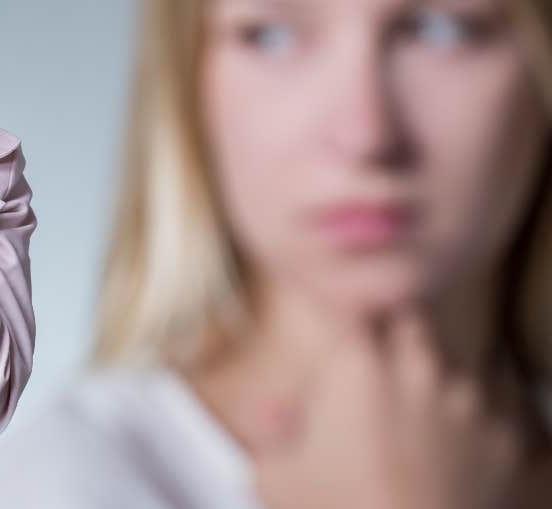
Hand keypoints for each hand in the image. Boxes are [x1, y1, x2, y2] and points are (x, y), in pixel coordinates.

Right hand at [252, 311, 520, 508]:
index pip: (357, 303)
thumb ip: (271, 432)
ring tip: (417, 420)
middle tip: (378, 370)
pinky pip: (497, 415)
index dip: (348, 314)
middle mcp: (420, 369)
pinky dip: (477, 426)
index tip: (340, 331)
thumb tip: (271, 411)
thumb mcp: (274, 477)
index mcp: (358, 363)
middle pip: (413, 324)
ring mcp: (470, 403)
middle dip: (397, 337)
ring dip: (438, 385)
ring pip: (458, 368)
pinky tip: (453, 453)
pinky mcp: (508, 439)